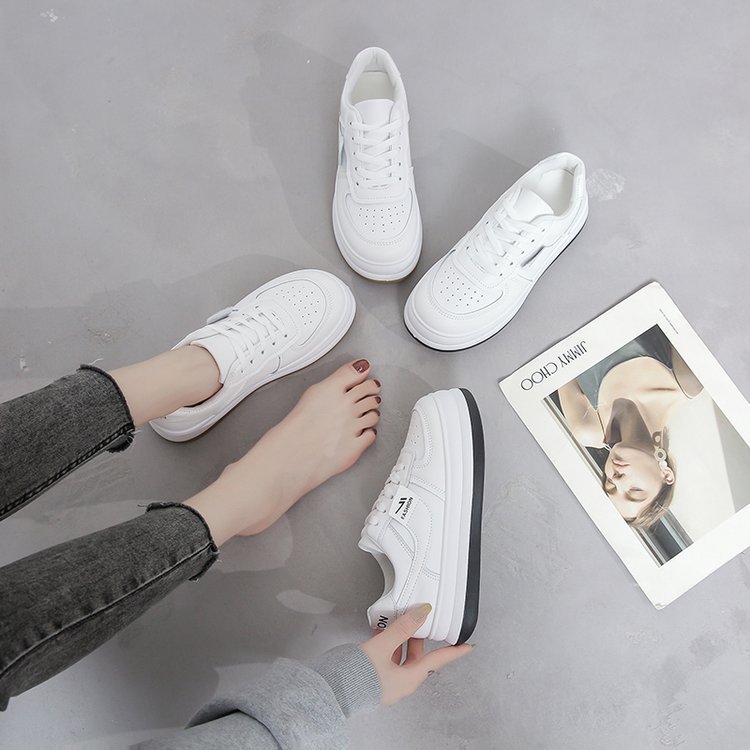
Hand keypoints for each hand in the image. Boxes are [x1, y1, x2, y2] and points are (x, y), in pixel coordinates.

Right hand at [359, 603, 473, 704]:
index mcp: (409, 679)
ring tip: (397, 621)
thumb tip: (422, 613)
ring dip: (401, 638)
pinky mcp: (374, 677)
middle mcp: (400, 682)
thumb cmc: (357, 678)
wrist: (332, 692)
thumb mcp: (384, 647)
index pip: (438, 661)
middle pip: (417, 656)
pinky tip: (380, 632)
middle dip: (419, 637)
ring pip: (401, 656)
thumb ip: (403, 628)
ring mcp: (387, 681)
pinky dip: (387, 643)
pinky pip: (386, 657)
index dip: (454, 651)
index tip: (467, 646)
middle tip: (421, 621)